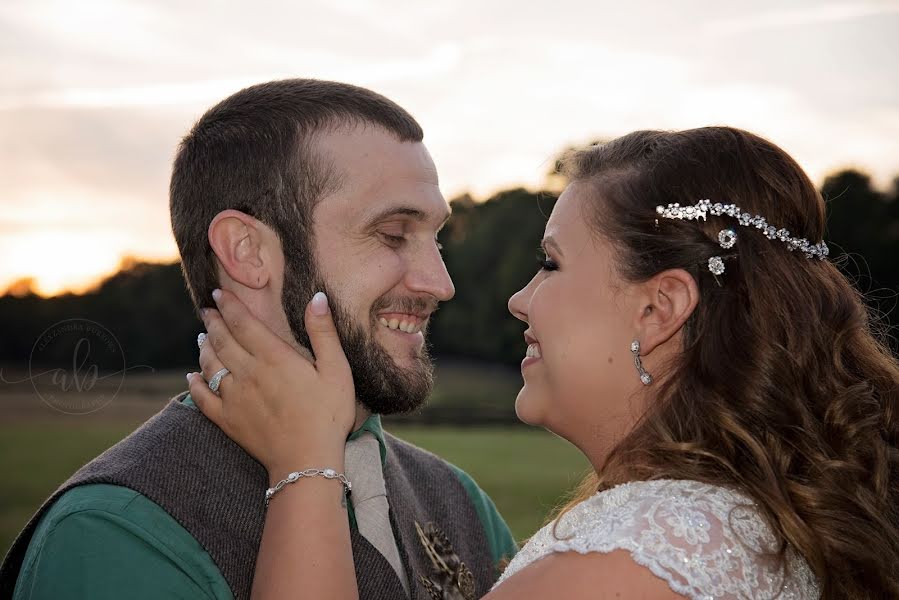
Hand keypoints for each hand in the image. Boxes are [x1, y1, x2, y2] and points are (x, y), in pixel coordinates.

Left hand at [187, 289, 355, 476]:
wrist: (307, 461)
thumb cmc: (328, 415)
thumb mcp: (337, 371)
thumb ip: (324, 333)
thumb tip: (317, 298)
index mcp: (274, 358)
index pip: (243, 323)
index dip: (229, 306)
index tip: (218, 294)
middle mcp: (248, 373)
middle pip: (223, 340)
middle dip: (213, 321)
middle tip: (206, 310)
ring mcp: (234, 398)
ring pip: (210, 365)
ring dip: (204, 347)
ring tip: (202, 336)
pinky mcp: (228, 421)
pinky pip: (202, 398)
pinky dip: (194, 384)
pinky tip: (192, 376)